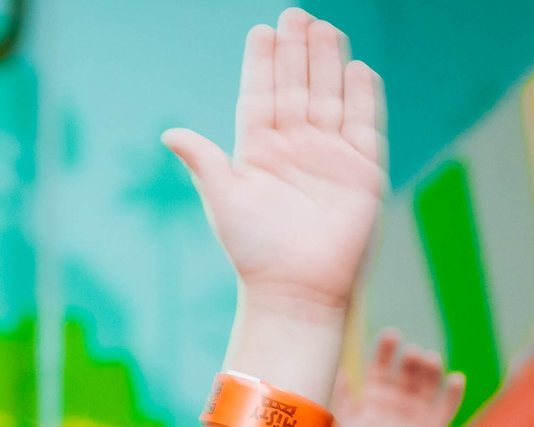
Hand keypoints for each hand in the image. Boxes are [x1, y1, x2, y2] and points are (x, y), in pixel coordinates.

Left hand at [163, 9, 384, 320]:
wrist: (296, 291)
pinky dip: (362, 97)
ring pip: (330, 97)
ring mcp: (330, 156)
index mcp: (259, 152)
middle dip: (297, 52)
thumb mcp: (224, 201)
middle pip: (297, 88)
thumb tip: (169, 133)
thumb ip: (204, 162)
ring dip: (327, 63)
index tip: (262, 31)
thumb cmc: (254, 253)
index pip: (261, 96)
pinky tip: (357, 69)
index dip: (263, 65)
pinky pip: (364, 124)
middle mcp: (295, 148)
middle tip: (295, 14)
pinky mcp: (362, 170)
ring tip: (324, 28)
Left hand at [331, 330, 463, 426]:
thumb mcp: (344, 419)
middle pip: (407, 372)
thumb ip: (341, 394)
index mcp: (375, 393)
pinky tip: (456, 378)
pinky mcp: (432, 426)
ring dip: (431, 370)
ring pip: (427, 384)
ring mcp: (416, 411)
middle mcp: (397, 398)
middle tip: (411, 352)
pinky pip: (446, 407)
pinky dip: (453, 393)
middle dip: (410, 360)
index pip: (382, 365)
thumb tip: (338, 368)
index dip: (386, 350)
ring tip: (430, 359)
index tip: (392, 334)